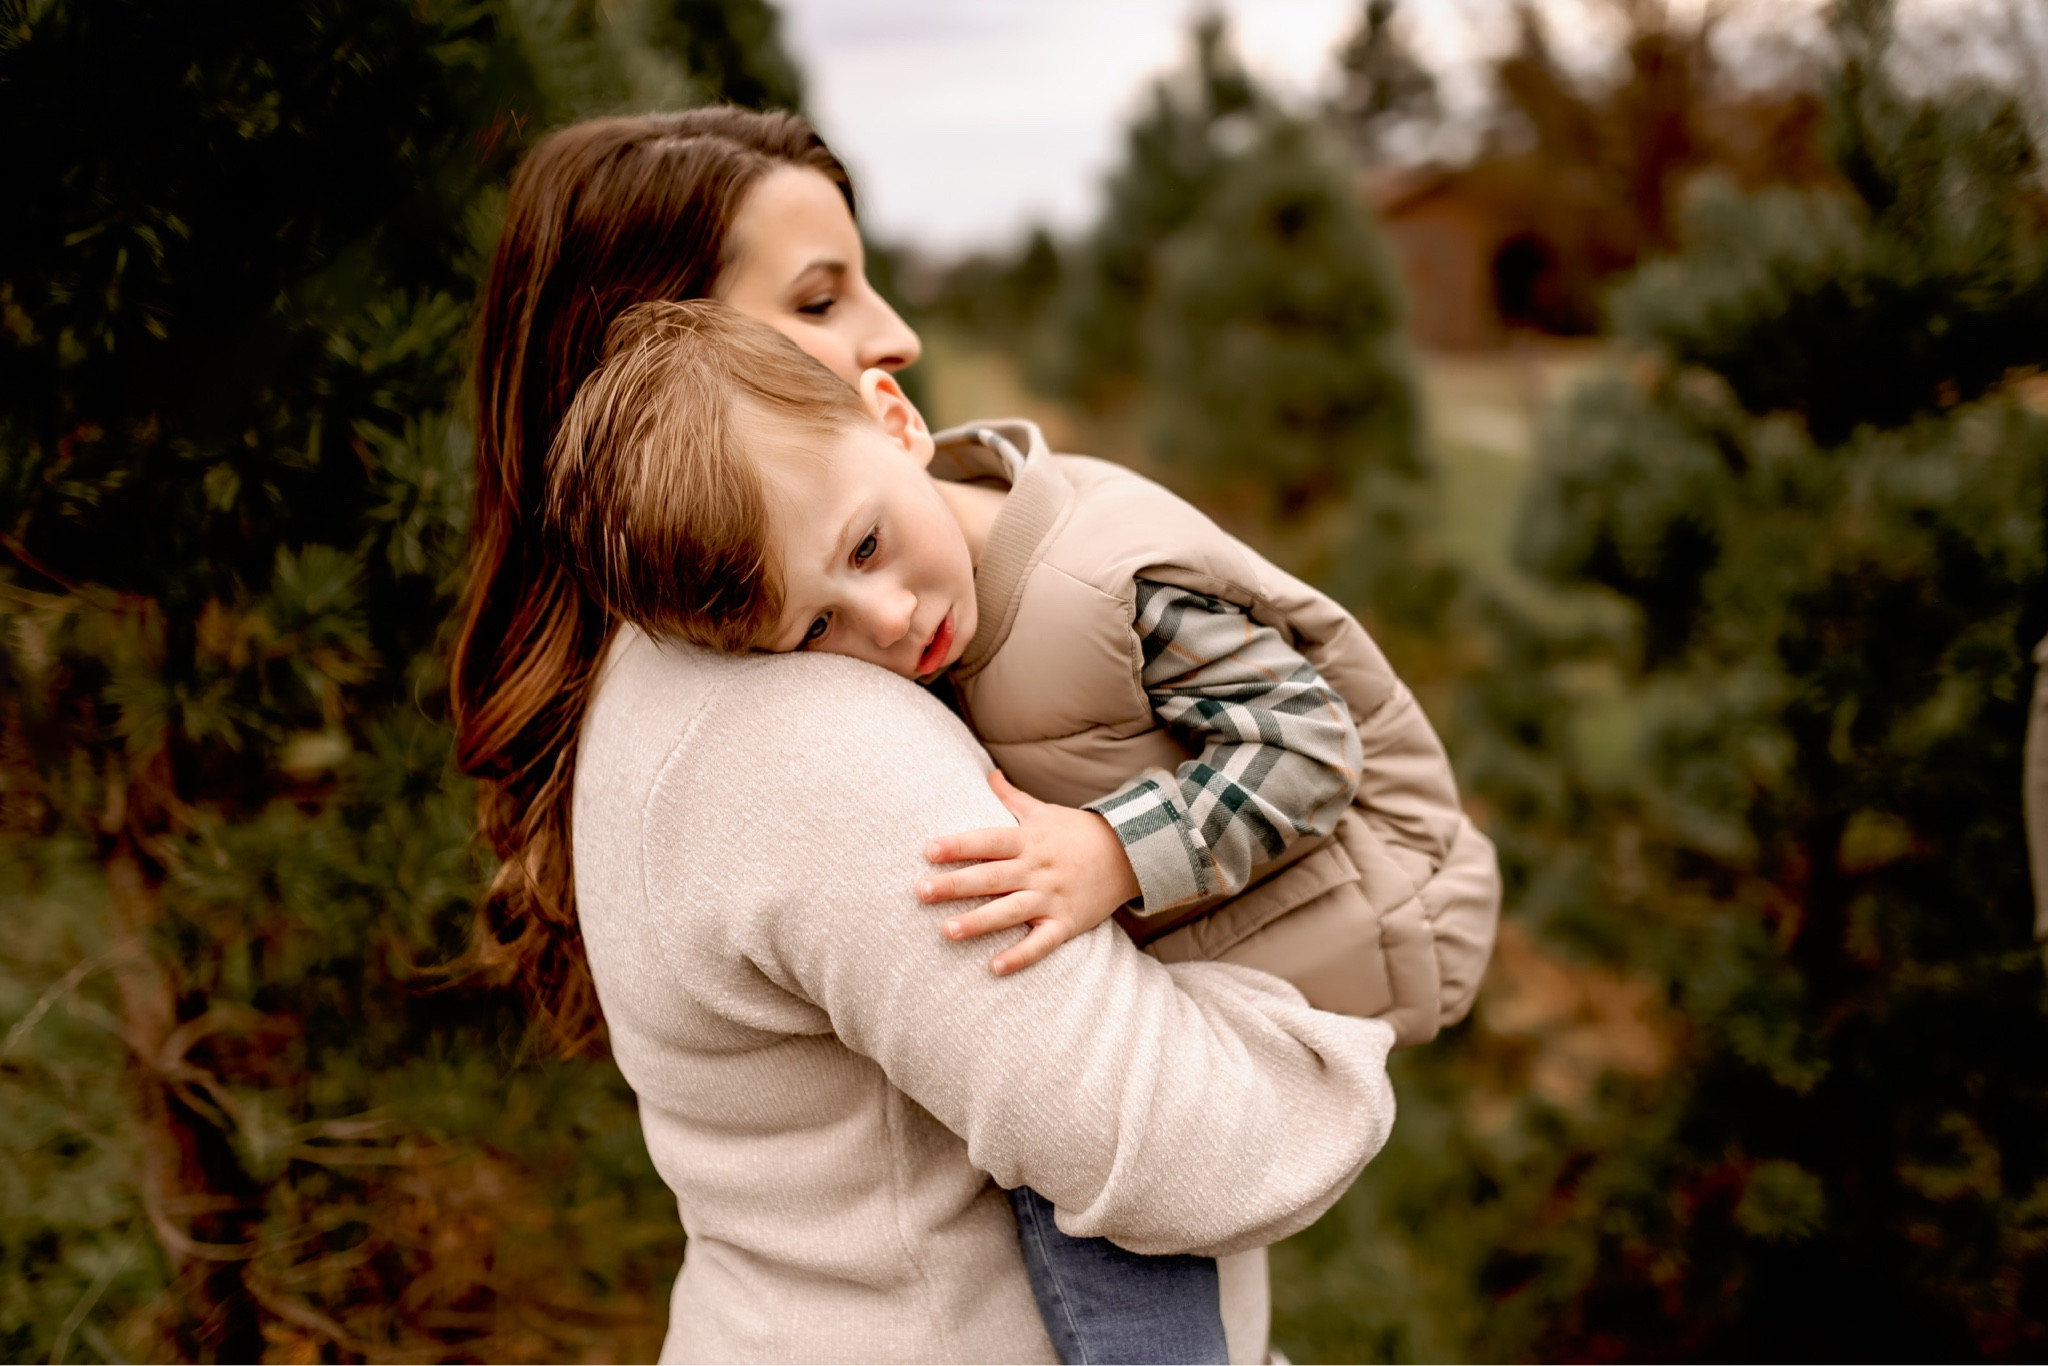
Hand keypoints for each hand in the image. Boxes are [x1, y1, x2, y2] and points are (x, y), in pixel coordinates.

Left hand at [918, 770, 1142, 975]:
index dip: (958, 845)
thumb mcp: (1044, 811)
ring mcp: (1051, 897)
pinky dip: (1020, 955)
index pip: (987, 841)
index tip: (928, 850)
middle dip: (954, 885)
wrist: (1130, 853)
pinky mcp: (1066, 922)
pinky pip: (1041, 942)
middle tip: (920, 892)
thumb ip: (1012, 797)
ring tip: (947, 931)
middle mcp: (1037, 868)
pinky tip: (995, 967)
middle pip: (990, 877)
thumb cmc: (1078, 832)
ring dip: (978, 922)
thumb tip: (989, 773)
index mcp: (1028, 840)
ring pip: (1010, 911)